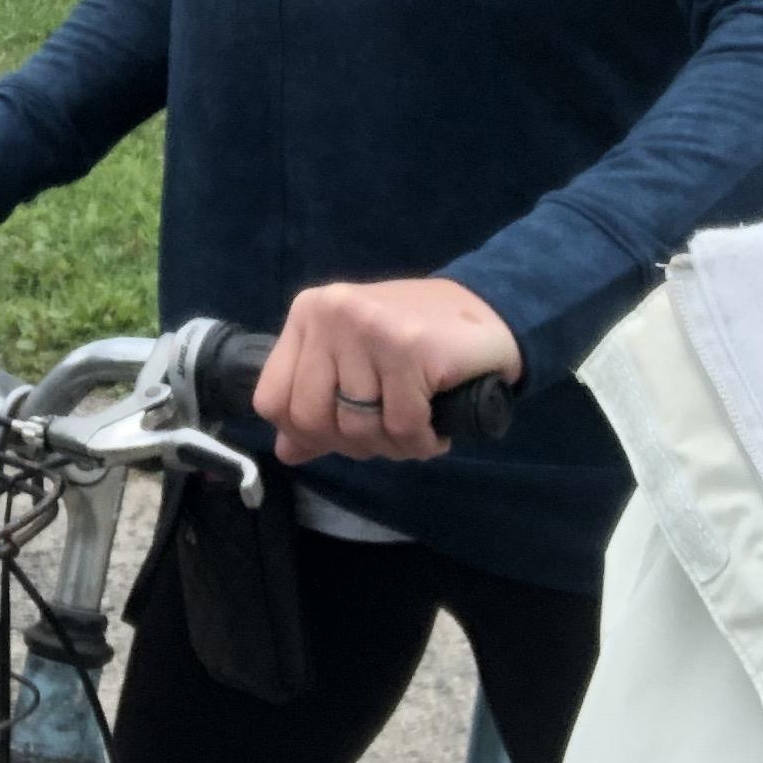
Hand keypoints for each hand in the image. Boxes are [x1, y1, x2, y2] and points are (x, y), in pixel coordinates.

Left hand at [258, 277, 522, 465]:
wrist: (490, 311)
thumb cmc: (416, 341)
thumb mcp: (355, 365)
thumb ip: (317, 404)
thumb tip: (286, 452)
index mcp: (307, 315)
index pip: (272, 400)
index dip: (306, 433)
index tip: (344, 432)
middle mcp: (330, 313)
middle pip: (310, 419)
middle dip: (352, 444)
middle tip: (389, 433)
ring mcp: (368, 326)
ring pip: (359, 429)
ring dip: (394, 446)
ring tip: (417, 427)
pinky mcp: (408, 347)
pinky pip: (402, 427)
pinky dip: (422, 443)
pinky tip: (437, 428)